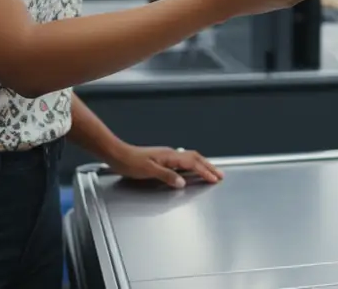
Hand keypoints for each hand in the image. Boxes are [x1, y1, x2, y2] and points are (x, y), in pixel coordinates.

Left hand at [107, 144, 223, 188]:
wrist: (118, 155)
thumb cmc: (130, 162)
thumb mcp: (148, 170)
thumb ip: (167, 176)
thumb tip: (182, 182)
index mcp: (169, 156)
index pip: (193, 163)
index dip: (205, 171)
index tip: (215, 178)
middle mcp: (170, 154)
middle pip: (195, 158)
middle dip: (209, 166)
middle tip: (220, 175)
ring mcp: (167, 155)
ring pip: (190, 158)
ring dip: (202, 165)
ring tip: (211, 171)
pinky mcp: (162, 158)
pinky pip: (183, 160)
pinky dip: (192, 165)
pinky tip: (191, 169)